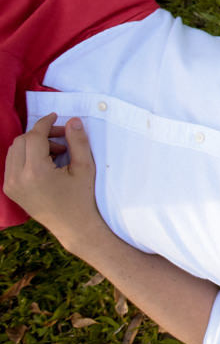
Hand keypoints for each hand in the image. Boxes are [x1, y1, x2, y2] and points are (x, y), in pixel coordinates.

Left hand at [4, 114, 104, 251]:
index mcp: (36, 172)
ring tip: (55, 152)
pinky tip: (45, 162)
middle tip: (61, 138)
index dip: (45, 123)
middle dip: (40, 134)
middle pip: (21, 141)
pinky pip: (12, 163)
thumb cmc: (82, 197)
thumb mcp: (85, 168)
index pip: (34, 136)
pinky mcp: (10, 190)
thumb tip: (72, 121)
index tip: (55, 116)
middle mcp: (17, 178)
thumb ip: (78, 141)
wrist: (73, 226)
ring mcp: (11, 185)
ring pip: (14, 150)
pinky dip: (26, 156)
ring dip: (32, 144)